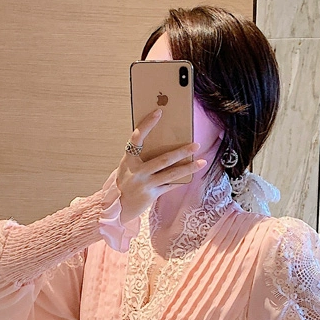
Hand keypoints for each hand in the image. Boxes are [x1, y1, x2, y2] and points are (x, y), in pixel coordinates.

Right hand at [116, 109, 207, 225]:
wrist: (117, 207)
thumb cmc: (125, 183)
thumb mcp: (127, 167)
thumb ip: (140, 157)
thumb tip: (163, 144)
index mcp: (128, 160)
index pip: (137, 138)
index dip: (147, 124)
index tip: (158, 112)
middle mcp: (136, 171)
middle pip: (163, 159)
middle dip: (182, 152)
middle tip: (196, 144)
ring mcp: (145, 184)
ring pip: (171, 174)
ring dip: (188, 167)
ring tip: (202, 162)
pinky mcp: (151, 195)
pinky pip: (170, 186)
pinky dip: (181, 180)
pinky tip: (191, 175)